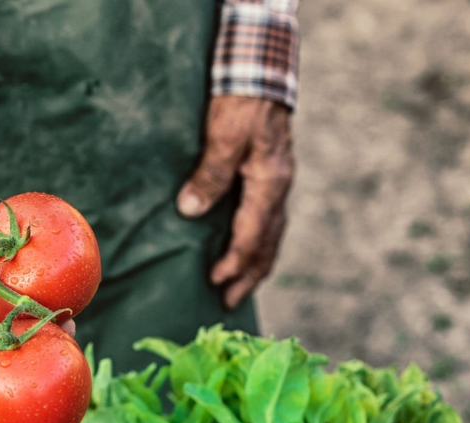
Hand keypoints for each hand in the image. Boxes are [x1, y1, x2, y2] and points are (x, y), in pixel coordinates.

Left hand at [177, 96, 294, 309]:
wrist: (260, 73)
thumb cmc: (241, 103)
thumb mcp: (223, 136)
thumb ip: (210, 174)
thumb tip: (191, 211)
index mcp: (270, 183)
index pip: (253, 236)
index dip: (234, 262)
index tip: (215, 281)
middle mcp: (278, 188)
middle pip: (268, 244)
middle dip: (249, 276)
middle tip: (229, 302)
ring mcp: (277, 184)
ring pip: (272, 236)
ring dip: (256, 264)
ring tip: (239, 286)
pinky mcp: (270, 178)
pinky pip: (268, 221)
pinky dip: (258, 243)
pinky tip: (246, 251)